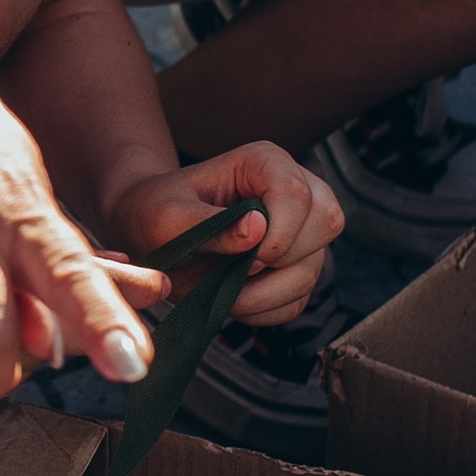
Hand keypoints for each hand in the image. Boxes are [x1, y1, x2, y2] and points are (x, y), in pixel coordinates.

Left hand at [111, 143, 340, 328]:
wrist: (148, 236)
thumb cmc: (154, 214)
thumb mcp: (166, 217)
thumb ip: (208, 224)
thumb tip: (257, 231)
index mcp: (264, 163)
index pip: (299, 194)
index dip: (279, 233)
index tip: (244, 256)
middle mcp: (292, 191)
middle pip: (326, 224)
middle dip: (281, 262)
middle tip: (235, 272)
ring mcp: (297, 232)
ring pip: (315, 269)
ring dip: (267, 294)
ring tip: (224, 290)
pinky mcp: (291, 268)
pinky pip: (298, 300)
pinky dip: (266, 311)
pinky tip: (233, 300)